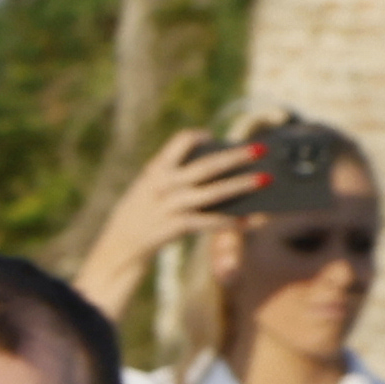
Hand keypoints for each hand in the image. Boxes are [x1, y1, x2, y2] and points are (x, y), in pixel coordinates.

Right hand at [83, 130, 256, 310]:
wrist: (118, 248)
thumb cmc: (138, 215)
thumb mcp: (147, 188)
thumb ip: (172, 175)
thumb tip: (212, 166)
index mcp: (156, 169)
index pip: (181, 141)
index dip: (200, 136)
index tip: (212, 135)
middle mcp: (165, 185)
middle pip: (208, 165)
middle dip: (237, 156)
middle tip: (261, 149)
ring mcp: (171, 206)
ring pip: (215, 192)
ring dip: (242, 185)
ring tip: (265, 179)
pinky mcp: (176, 227)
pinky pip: (210, 222)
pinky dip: (231, 221)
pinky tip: (250, 220)